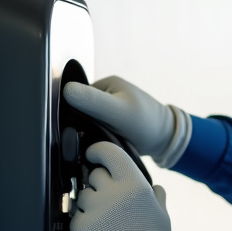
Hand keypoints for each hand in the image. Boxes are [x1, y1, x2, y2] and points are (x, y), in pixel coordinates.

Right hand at [62, 76, 191, 166]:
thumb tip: (66, 89)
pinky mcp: (111, 126)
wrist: (165, 141)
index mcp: (106, 84)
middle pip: (80, 111)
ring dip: (87, 134)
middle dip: (81, 125)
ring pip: (86, 123)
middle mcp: (105, 96)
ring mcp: (108, 111)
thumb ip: (92, 100)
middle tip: (90, 137)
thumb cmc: (145, 124)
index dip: (73, 112)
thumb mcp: (117, 110)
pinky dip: (95, 140)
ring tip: (96, 142)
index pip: (77, 96)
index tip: (79, 127)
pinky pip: (95, 132)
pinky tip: (98, 146)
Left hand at [71, 142, 185, 230]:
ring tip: (107, 222)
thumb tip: (152, 184)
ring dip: (91, 203)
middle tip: (110, 202)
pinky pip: (76, 215)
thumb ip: (154, 193)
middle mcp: (113, 193)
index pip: (108, 152)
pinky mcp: (81, 226)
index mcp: (134, 184)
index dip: (98, 151)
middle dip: (100, 184)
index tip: (94, 154)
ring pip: (83, 195)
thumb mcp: (161, 213)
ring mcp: (95, 209)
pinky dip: (84, 221)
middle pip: (94, 174)